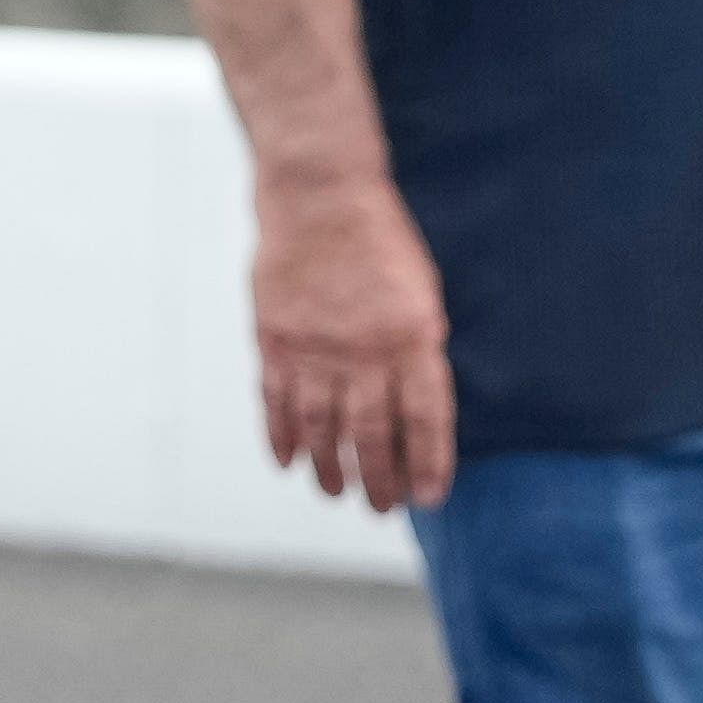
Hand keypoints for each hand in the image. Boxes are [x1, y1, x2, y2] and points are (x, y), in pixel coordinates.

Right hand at [249, 173, 455, 513]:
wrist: (319, 195)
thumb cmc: (379, 242)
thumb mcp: (422, 294)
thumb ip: (418, 351)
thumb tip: (413, 412)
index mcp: (412, 338)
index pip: (425, 420)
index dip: (428, 465)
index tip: (428, 497)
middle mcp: (364, 350)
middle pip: (372, 434)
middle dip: (379, 479)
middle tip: (381, 508)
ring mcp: (315, 346)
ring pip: (321, 427)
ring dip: (329, 467)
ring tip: (335, 493)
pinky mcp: (275, 337)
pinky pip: (276, 400)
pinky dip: (280, 435)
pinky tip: (288, 460)